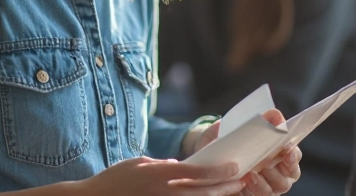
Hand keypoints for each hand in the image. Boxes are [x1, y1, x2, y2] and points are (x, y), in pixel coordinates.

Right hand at [76, 157, 244, 195]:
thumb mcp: (137, 163)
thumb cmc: (113, 181)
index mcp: (161, 175)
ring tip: (229, 193)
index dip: (220, 171)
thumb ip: (160, 165)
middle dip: (226, 187)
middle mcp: (165, 193)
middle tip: (242, 182)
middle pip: (204, 191)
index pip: (198, 172)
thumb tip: (177, 165)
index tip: (235, 168)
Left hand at [190, 110, 301, 195]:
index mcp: (279, 153)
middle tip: (267, 161)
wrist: (209, 158)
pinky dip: (254, 189)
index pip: (294, 154)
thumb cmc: (229, 141)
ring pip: (277, 188)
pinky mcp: (256, 195)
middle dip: (279, 168)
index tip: (286, 148)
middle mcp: (279, 172)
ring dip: (265, 181)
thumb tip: (274, 114)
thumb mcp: (236, 128)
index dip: (293, 153)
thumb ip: (256, 121)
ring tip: (250, 173)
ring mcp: (269, 186)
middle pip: (290, 175)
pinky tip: (244, 181)